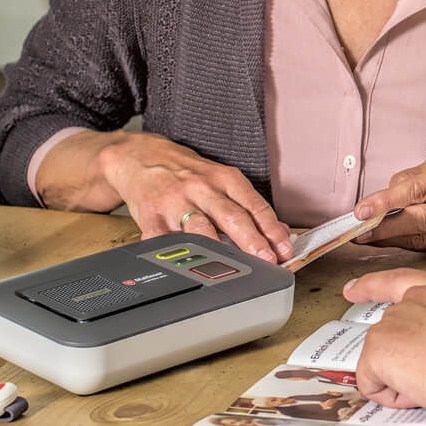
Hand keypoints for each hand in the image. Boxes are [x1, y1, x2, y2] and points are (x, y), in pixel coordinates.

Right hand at [92, 133, 293, 261]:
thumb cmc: (186, 172)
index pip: (254, 205)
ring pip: (200, 229)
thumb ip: (249, 204)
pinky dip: (174, 253)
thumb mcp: (221, 179)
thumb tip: (280, 231)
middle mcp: (202, 188)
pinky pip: (163, 239)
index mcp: (224, 178)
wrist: (141, 157)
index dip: (272, 229)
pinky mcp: (151, 215)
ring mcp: (175, 202)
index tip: (284, 249)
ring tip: (235, 268)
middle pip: (232, 217)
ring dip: (220, 251)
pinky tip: (186, 265)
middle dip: (253, 242)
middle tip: (268, 261)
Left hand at [342, 269, 425, 419]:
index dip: (372, 286)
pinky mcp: (379, 348)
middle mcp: (414, 301)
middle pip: (391, 334)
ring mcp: (393, 322)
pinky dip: (393, 397)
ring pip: (384, 362)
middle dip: (404, 360)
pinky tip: (422, 393)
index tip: (352, 290)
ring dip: (405, 380)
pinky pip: (373, 384)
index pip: (400, 282)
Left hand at [354, 157, 425, 252]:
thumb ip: (421, 176)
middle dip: (382, 227)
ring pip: (421, 238)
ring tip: (366, 238)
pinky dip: (408, 244)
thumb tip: (387, 191)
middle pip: (417, 219)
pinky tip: (392, 242)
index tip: (362, 209)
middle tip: (356, 231)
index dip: (386, 201)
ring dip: (390, 239)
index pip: (417, 189)